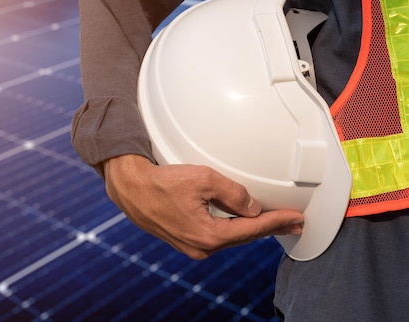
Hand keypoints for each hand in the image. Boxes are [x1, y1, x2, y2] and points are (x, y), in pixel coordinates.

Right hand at [103, 154, 303, 258]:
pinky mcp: (184, 239)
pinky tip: (241, 223)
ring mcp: (191, 246)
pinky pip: (216, 235)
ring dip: (252, 229)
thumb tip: (252, 207)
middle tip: (293, 224)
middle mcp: (201, 247)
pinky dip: (233, 228)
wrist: (130, 188)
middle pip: (243, 237)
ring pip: (230, 237)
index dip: (276, 222)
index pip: (252, 229)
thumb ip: (233, 193)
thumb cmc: (161, 182)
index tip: (295, 218)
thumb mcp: (202, 179)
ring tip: (273, 223)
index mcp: (208, 235)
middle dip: (269, 229)